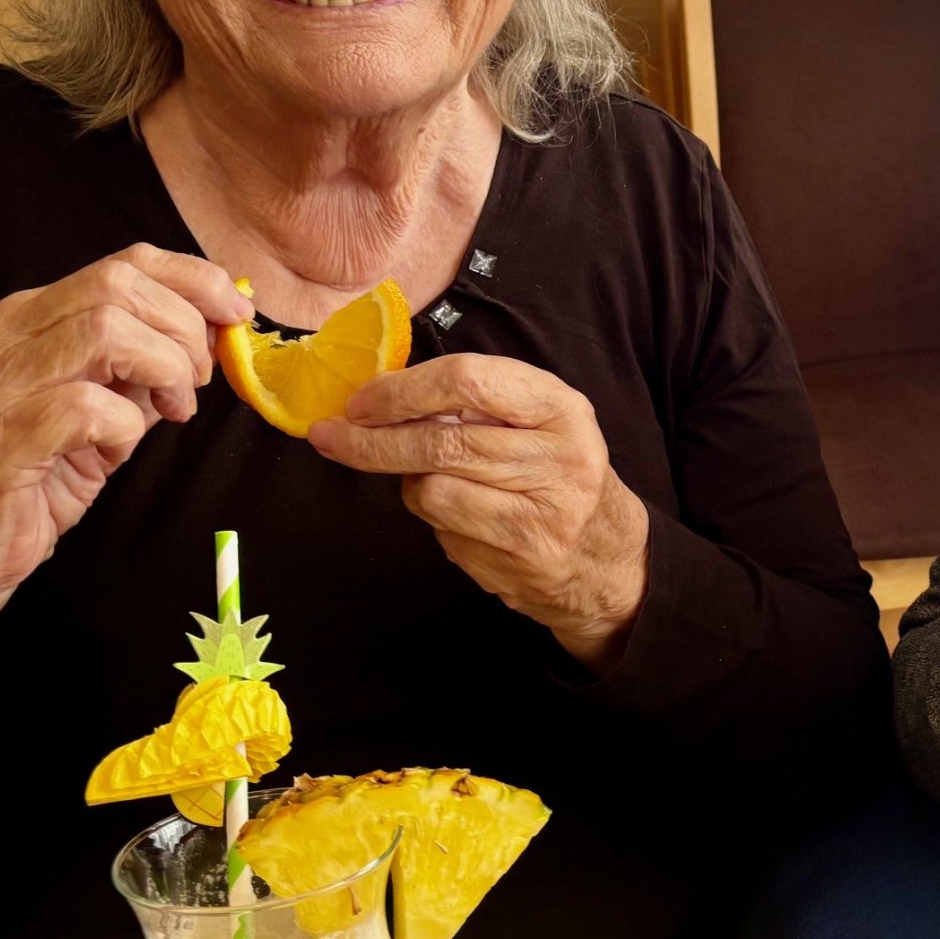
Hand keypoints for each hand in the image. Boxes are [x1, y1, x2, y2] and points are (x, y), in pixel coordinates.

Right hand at [0, 243, 247, 775]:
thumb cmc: (34, 479)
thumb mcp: (102, 410)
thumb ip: (145, 368)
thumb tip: (217, 333)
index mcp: (28, 318)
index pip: (123, 263)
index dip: (195, 280)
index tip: (237, 315)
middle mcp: (5, 337)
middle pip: (119, 287)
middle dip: (184, 329)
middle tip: (197, 382)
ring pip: (107, 331)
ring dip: (163, 370)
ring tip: (170, 411)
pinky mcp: (1, 438)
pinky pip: (88, 407)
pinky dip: (126, 427)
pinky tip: (116, 453)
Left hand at [308, 353, 649, 668]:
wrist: (606, 558)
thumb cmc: (557, 475)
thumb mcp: (537, 420)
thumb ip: (475, 402)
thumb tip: (380, 394)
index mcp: (560, 407)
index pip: (467, 380)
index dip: (401, 390)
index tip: (361, 401)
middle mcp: (559, 457)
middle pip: (439, 441)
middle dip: (372, 440)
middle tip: (333, 436)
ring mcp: (542, 513)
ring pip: (432, 490)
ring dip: (410, 484)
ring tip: (431, 480)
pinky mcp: (521, 558)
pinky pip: (442, 530)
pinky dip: (434, 520)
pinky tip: (460, 516)